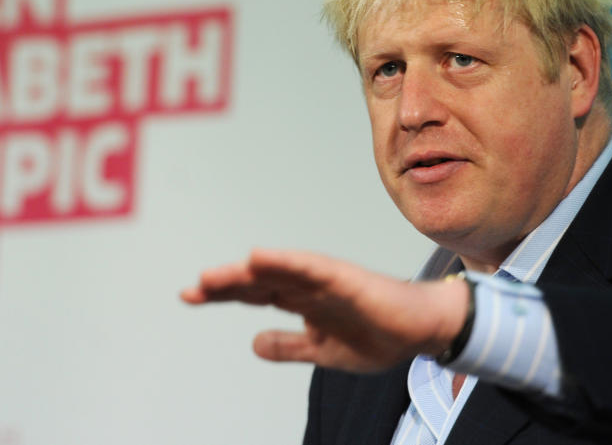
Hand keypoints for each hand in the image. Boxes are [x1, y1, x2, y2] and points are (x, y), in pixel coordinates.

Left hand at [181, 249, 468, 372]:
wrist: (422, 331)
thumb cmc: (378, 335)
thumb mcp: (322, 351)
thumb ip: (289, 346)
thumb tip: (254, 343)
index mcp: (300, 301)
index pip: (253, 294)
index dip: (222, 293)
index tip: (189, 295)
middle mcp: (306, 286)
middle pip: (258, 281)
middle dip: (225, 285)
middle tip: (194, 289)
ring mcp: (324, 279)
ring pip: (277, 272)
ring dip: (246, 273)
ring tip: (214, 277)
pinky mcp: (344, 278)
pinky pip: (311, 268)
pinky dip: (285, 262)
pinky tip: (260, 258)